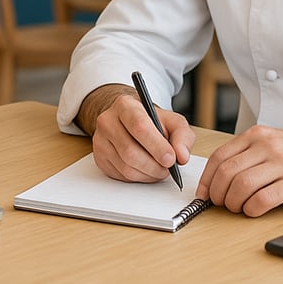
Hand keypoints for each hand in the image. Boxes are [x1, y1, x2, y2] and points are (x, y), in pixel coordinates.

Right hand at [80, 84, 194, 182]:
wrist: (129, 122)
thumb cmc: (151, 121)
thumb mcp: (172, 121)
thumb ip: (182, 135)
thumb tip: (182, 156)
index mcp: (125, 105)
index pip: (139, 126)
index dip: (156, 146)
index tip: (170, 159)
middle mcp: (108, 121)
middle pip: (130, 151)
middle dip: (154, 166)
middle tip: (168, 169)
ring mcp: (100, 140)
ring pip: (126, 167)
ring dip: (148, 174)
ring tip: (160, 170)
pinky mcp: (99, 158)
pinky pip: (120, 176)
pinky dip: (139, 178)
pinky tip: (147, 171)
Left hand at [196, 125, 282, 216]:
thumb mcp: (272, 143)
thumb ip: (248, 154)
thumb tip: (218, 177)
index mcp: (257, 136)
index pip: (220, 157)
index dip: (207, 179)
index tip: (204, 193)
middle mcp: (267, 147)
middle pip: (228, 173)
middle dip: (218, 193)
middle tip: (220, 204)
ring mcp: (282, 165)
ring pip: (241, 186)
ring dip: (233, 203)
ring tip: (238, 208)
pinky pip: (262, 199)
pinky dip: (252, 209)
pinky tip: (254, 210)